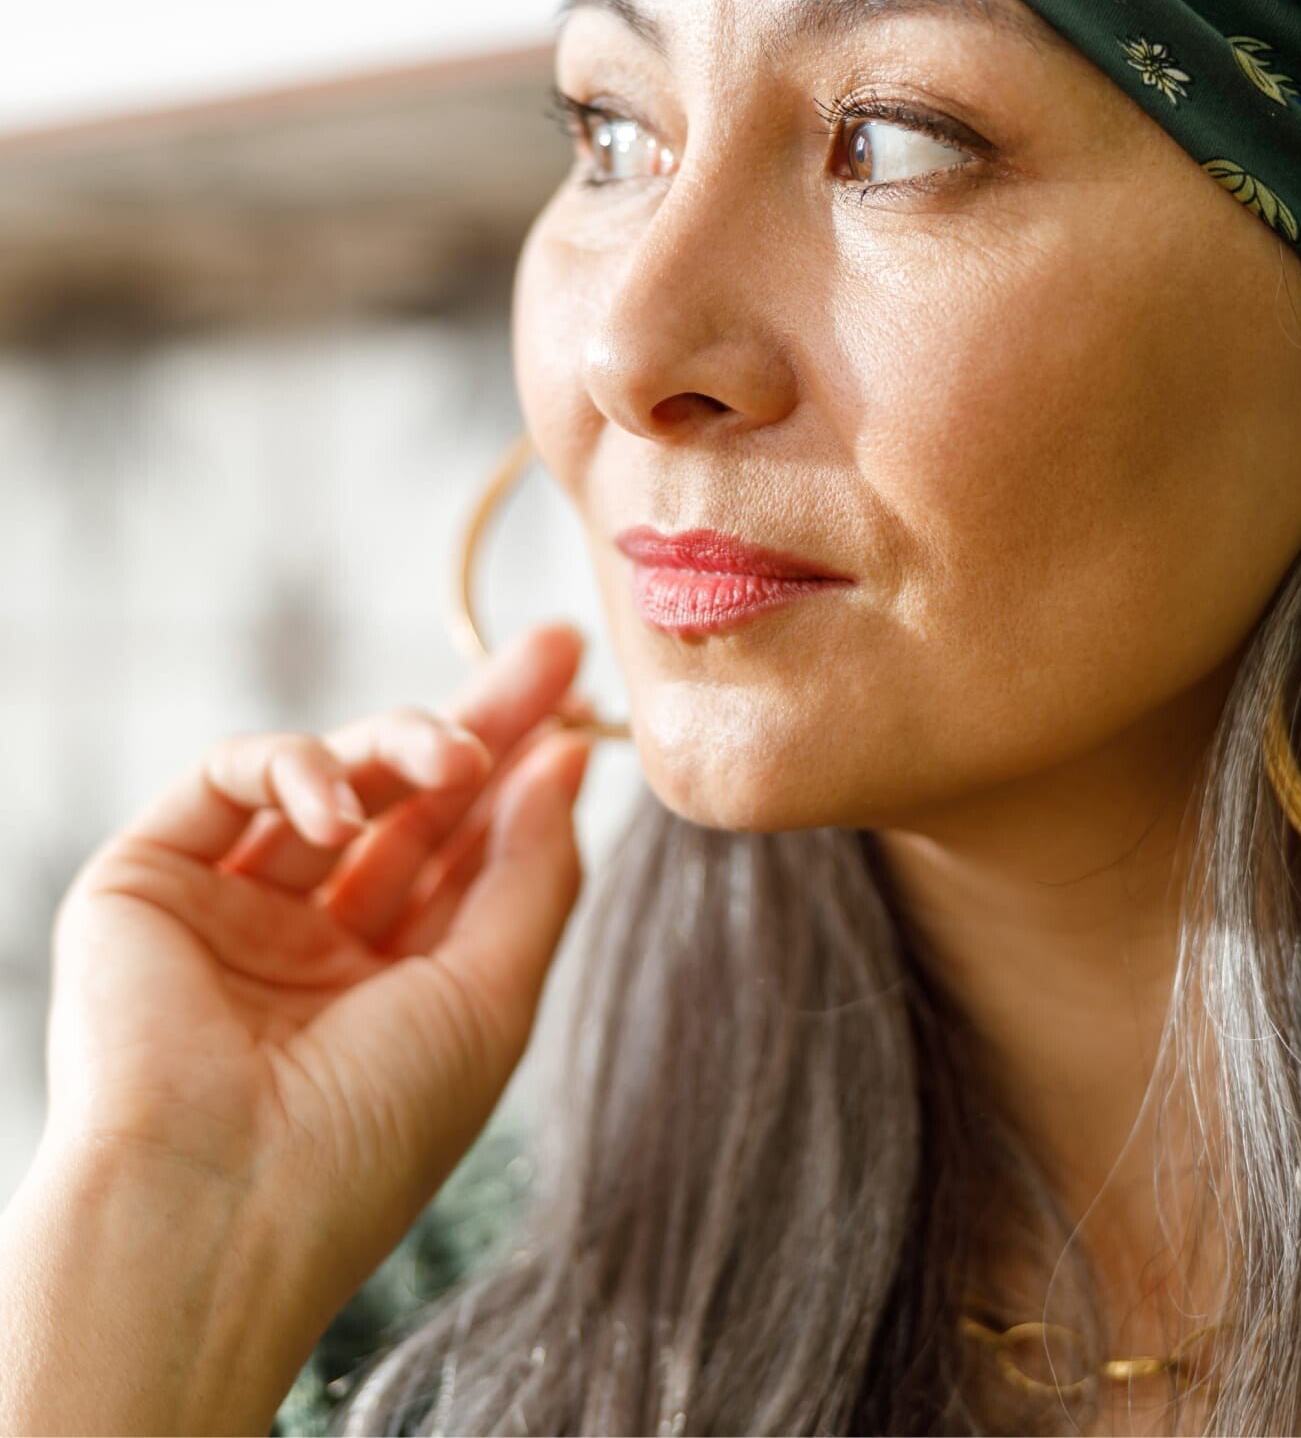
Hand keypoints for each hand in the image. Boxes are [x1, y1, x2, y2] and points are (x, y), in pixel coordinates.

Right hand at [35, 621, 593, 1310]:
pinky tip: (338, 810)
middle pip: (412, 798)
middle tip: (555, 650)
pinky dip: (292, 767)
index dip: (525, 774)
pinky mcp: (149, 880)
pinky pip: (231, 777)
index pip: (466, 849)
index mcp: (394, 983)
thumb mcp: (490, 999)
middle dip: (485, 720)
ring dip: (407, 743)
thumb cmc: (367, 1130)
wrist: (210, 1212)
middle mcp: (316, 940)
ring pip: (334, 775)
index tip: (588, 707)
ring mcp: (234, 908)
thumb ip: (532, 874)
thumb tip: (567, 765)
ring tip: (460, 757)